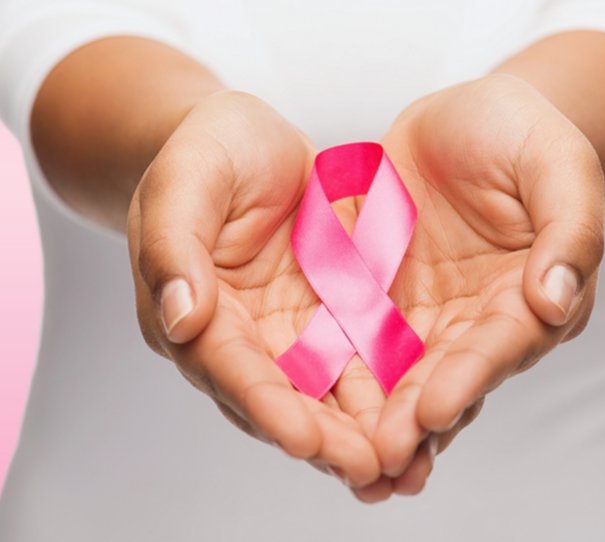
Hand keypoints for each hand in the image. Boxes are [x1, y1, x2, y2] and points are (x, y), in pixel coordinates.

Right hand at [127, 90, 382, 487]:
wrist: (247, 136)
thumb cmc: (207, 147)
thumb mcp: (186, 176)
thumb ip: (174, 242)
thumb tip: (180, 316)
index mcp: (193, 311)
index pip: (228, 367)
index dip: (266, 404)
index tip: (303, 438)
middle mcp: (240, 338)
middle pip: (281, 399)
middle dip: (323, 439)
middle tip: (369, 469)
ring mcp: (288, 334)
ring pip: (325, 395)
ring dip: (360, 434)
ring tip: (404, 466)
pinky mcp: (332, 320)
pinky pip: (363, 364)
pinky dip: (390, 395)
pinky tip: (430, 420)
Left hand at [363, 74, 604, 498]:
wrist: (470, 112)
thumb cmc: (525, 131)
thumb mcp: (557, 162)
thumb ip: (570, 228)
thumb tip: (557, 300)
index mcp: (535, 296)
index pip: (501, 345)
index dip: (469, 378)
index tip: (436, 410)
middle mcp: (482, 321)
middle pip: (448, 377)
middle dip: (415, 421)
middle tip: (380, 457)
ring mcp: (429, 316)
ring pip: (400, 378)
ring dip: (375, 421)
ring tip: (346, 463)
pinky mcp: (381, 301)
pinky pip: (355, 344)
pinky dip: (336, 381)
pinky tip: (306, 413)